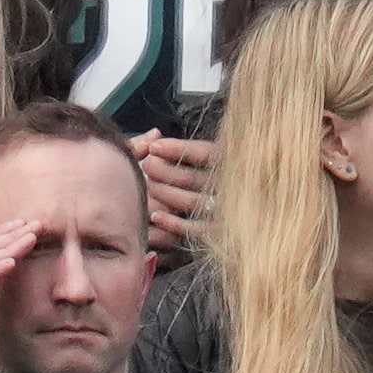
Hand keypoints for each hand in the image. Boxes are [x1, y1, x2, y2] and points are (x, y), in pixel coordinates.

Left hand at [130, 130, 212, 253]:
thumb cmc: (162, 189)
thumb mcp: (157, 162)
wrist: (182, 234)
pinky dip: (175, 224)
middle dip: (168, 172)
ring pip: (195, 203)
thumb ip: (151, 146)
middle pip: (197, 178)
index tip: (154, 148)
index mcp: (221, 164)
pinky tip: (155, 217)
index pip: (203, 152)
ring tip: (148, 188)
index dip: (179, 150)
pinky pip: (197, 231)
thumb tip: (155, 135)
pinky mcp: (215, 238)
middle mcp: (225, 187)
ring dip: (168, 195)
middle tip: (147, 166)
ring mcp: (222, 213)